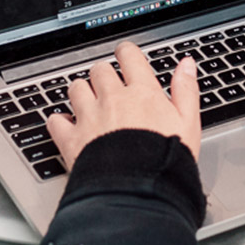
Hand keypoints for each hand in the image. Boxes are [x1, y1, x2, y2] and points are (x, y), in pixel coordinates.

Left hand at [47, 41, 202, 163]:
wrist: (140, 192)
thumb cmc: (167, 162)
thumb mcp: (189, 124)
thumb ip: (186, 90)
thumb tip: (187, 65)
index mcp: (142, 93)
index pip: (129, 56)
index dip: (125, 52)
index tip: (124, 56)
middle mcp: (113, 99)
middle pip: (99, 70)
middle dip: (102, 76)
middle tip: (108, 87)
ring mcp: (89, 117)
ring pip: (76, 88)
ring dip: (81, 93)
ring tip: (88, 104)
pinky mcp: (71, 139)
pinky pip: (55, 120)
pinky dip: (59, 121)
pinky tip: (67, 126)